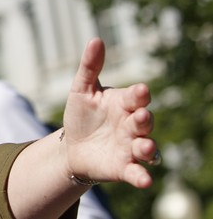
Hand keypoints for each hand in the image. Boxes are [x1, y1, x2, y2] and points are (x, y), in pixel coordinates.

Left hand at [62, 38, 157, 187]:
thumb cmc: (82, 115)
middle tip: (141, 116)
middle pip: (144, 122)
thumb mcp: (81, 89)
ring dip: (148, 147)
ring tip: (144, 146)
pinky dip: (142, 177)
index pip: (136, 97)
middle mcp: (132, 125)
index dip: (138, 94)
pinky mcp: (124, 168)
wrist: (72, 146)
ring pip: (147, 148)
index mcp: (124, 104)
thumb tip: (96, 39)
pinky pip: (137, 173)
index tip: (140, 91)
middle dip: (144, 119)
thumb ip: (89, 67)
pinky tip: (144, 181)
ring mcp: (130, 148)